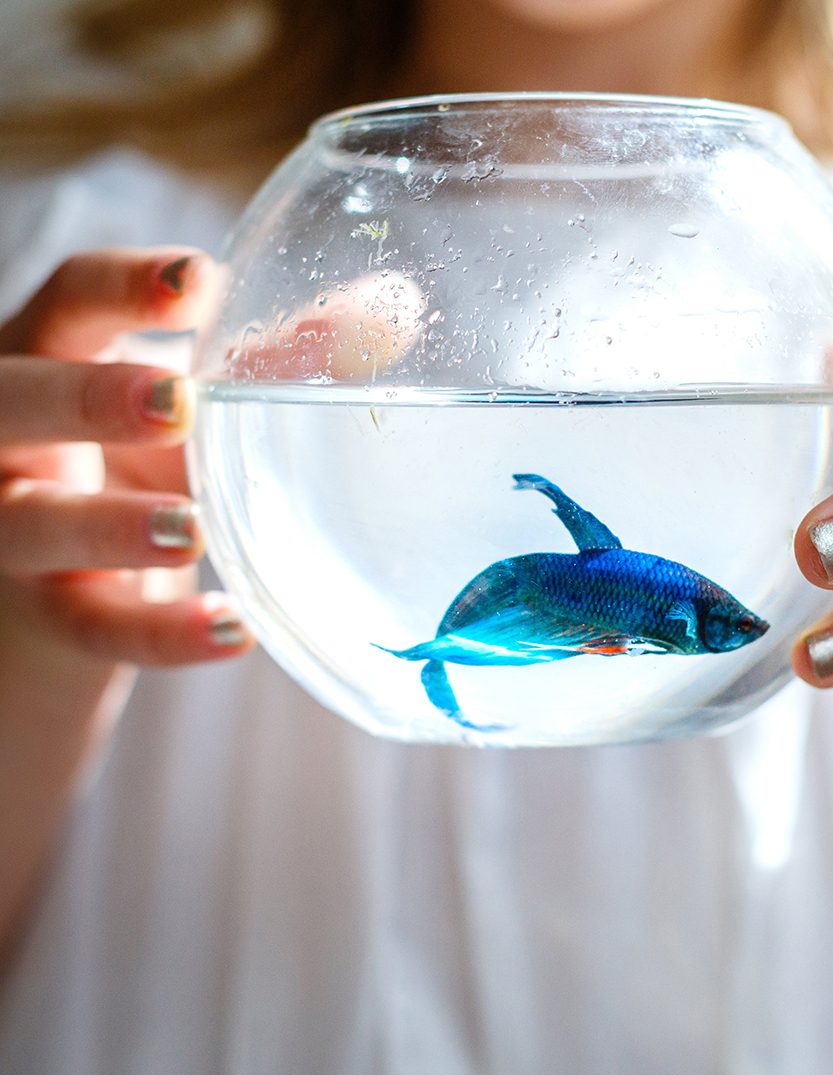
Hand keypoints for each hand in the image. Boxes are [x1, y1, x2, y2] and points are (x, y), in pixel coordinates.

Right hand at [0, 248, 253, 668]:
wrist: (73, 587)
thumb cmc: (140, 462)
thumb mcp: (196, 407)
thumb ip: (277, 357)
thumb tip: (394, 310)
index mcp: (53, 359)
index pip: (70, 301)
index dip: (124, 287)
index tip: (199, 281)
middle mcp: (17, 439)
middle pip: (18, 402)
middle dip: (89, 399)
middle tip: (176, 403)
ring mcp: (20, 531)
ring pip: (39, 526)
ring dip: (111, 527)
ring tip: (188, 528)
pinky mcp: (56, 613)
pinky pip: (99, 628)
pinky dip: (165, 634)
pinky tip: (233, 631)